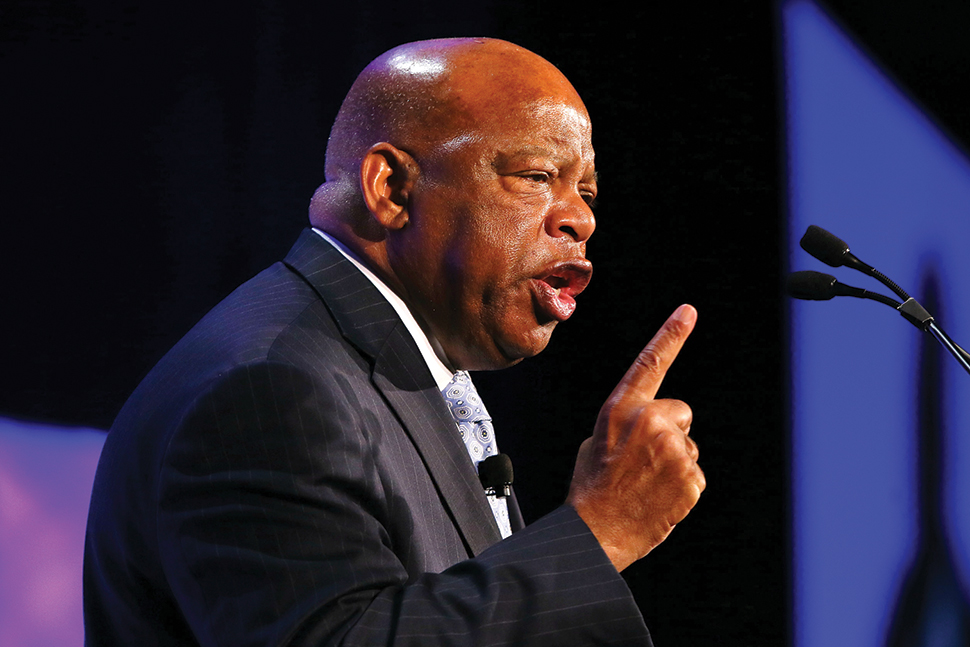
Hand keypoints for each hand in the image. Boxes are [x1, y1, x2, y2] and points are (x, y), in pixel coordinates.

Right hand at [567, 304, 703, 571]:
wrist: (595, 530)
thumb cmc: (592, 486)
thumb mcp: (596, 439)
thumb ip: (625, 420)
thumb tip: (648, 421)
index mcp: (621, 407)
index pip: (650, 362)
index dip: (671, 334)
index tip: (688, 311)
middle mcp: (650, 421)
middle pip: (681, 412)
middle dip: (670, 431)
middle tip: (644, 460)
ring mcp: (673, 449)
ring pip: (688, 446)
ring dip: (674, 463)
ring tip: (646, 483)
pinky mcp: (691, 477)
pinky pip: (695, 475)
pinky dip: (682, 488)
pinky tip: (659, 498)